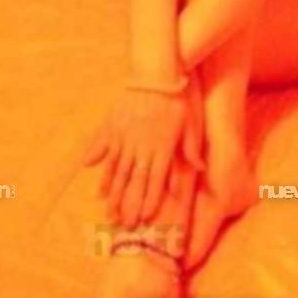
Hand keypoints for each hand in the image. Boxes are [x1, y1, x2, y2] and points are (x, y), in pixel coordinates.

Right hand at [82, 80, 204, 228]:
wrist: (155, 72)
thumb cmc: (176, 98)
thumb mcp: (189, 123)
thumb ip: (189, 149)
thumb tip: (199, 170)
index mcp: (162, 146)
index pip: (155, 180)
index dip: (149, 199)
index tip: (143, 218)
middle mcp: (143, 145)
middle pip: (135, 180)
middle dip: (129, 203)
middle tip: (123, 224)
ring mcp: (127, 136)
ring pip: (118, 170)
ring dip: (113, 192)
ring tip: (108, 211)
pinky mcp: (115, 126)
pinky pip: (107, 153)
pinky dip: (103, 171)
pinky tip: (98, 184)